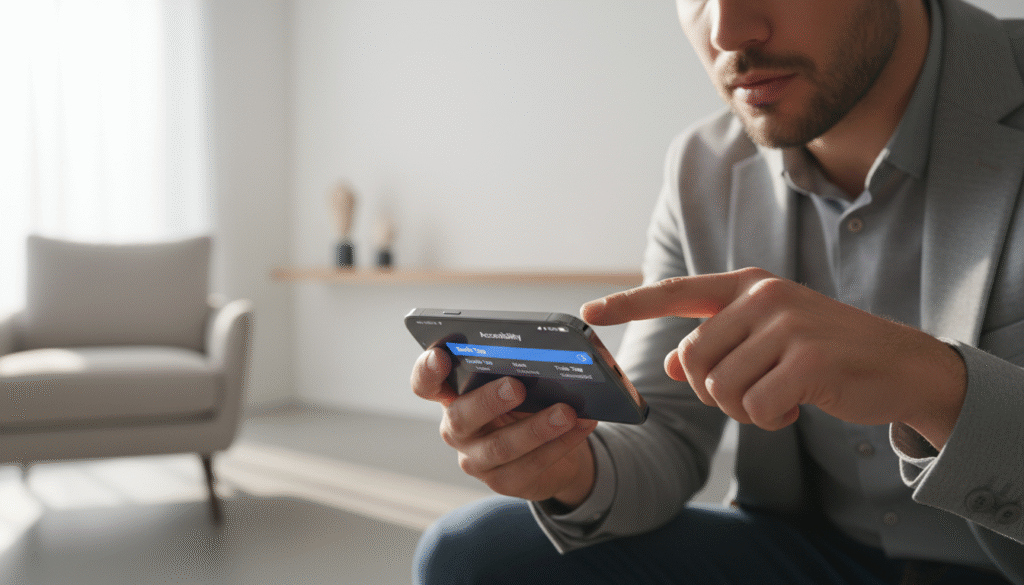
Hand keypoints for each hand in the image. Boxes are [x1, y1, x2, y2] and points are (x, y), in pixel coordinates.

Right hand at [410, 348, 598, 505]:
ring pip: (500, 447)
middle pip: (461, 416)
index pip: (425, 384)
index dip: (426, 372)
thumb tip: (546, 353)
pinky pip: (531, 466)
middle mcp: (457, 428)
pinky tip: (581, 426)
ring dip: (536, 428)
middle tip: (517, 386)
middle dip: (489, 400)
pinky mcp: (502, 482)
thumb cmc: (529, 404)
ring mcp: (476, 459)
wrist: (552, 449)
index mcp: (453, 395)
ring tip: (566, 412)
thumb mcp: (519, 383)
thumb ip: (519, 369)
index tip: (439, 357)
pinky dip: (560, 444)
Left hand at [582, 268, 965, 447]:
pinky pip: (754, 407)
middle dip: (712, 392)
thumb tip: (670, 363)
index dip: (628, 303)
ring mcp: (787, 324)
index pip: (676, 292)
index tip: (588, 314)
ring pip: (719, 387)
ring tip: (778, 398)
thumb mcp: (770, 339)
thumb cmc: (828, 353)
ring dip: (743, 409)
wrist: (902, 364)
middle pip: (691, 359)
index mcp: (749, 286)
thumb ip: (719, 345)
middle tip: (750, 395)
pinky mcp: (808, 359)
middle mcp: (763, 297)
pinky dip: (768, 420)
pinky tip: (795, 409)